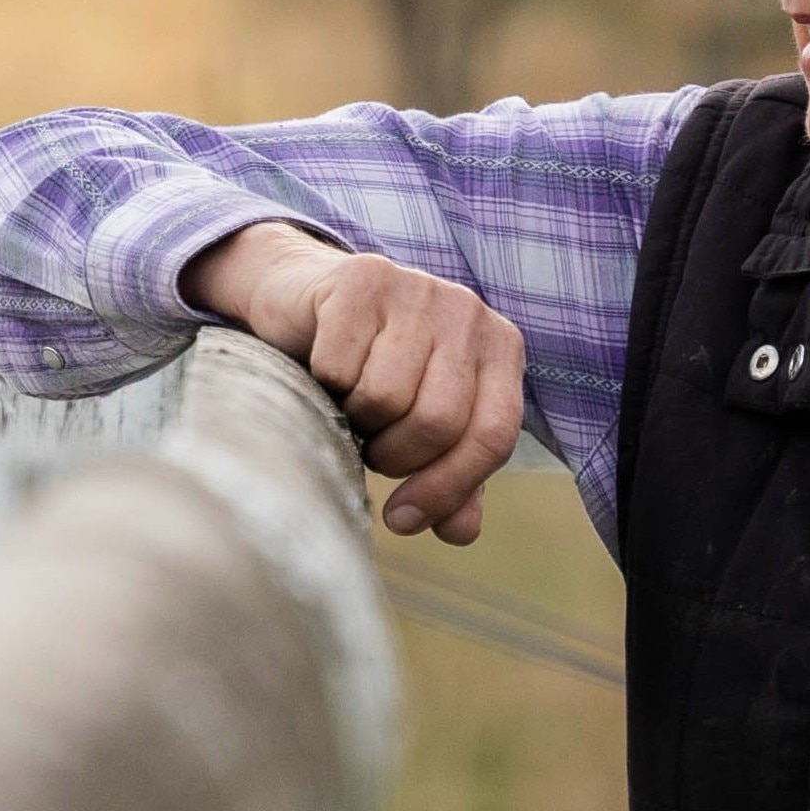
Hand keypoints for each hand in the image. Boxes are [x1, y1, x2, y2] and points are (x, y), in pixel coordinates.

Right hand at [188, 222, 528, 543]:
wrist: (308, 302)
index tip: (405, 519)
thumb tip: (461, 532)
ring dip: (356, 419)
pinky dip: (324, 383)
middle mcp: (470, 311)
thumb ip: (451, 479)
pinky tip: (325, 368)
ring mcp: (419, 288)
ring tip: (352, 403)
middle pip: (438, 421)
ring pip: (385, 396)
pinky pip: (340, 367)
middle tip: (373, 445)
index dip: (449, 488)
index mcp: (501, 349)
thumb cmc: (374, 375)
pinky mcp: (365, 277)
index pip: (493, 435)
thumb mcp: (420, 429)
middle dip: (395, 455)